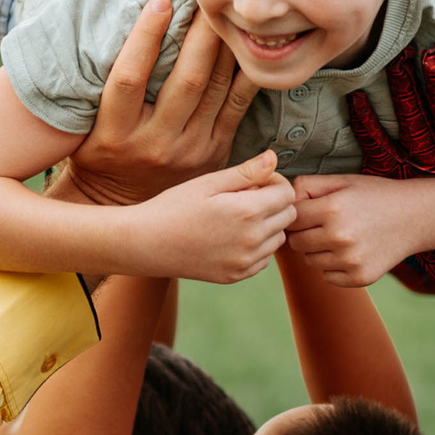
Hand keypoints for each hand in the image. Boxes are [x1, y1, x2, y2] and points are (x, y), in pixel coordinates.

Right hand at [68, 4, 257, 205]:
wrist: (125, 214)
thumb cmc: (101, 155)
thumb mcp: (89, 128)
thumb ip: (104, 88)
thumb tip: (114, 27)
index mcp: (115, 133)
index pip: (129, 78)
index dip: (145, 38)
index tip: (158, 1)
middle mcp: (155, 143)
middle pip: (186, 79)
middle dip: (200, 33)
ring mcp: (189, 150)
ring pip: (215, 89)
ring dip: (225, 47)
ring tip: (228, 13)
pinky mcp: (215, 153)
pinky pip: (237, 107)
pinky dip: (245, 75)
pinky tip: (248, 48)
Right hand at [131, 150, 295, 283]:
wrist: (146, 243)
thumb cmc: (174, 206)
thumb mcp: (209, 182)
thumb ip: (247, 172)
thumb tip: (274, 158)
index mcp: (247, 212)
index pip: (287, 194)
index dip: (275, 182)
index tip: (255, 180)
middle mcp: (251, 240)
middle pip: (288, 216)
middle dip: (275, 202)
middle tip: (247, 196)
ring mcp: (245, 262)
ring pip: (279, 239)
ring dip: (268, 225)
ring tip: (238, 216)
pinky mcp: (236, 276)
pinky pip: (263, 259)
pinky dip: (257, 246)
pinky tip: (232, 236)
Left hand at [286, 172, 423, 287]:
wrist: (415, 217)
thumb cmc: (375, 195)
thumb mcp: (342, 180)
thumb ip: (307, 185)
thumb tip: (283, 201)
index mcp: (332, 209)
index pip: (291, 218)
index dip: (297, 214)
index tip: (309, 211)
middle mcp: (340, 237)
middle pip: (296, 242)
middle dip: (304, 233)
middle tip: (323, 224)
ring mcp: (351, 261)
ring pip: (310, 261)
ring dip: (318, 250)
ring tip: (339, 236)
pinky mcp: (360, 278)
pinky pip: (327, 276)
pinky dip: (333, 266)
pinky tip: (350, 250)